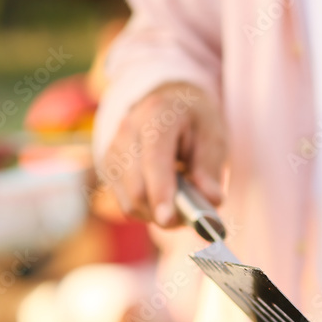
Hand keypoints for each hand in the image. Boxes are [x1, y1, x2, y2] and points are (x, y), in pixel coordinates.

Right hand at [103, 82, 225, 226]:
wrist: (168, 101)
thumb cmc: (194, 120)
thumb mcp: (213, 135)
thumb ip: (211, 169)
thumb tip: (211, 201)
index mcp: (158, 116)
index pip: (154, 159)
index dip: (160, 192)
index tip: (168, 220)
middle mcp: (127, 130)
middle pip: (136, 188)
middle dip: (164, 212)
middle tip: (191, 218)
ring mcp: (113, 149)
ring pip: (128, 200)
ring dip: (156, 214)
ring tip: (181, 203)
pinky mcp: (108, 166)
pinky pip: (124, 202)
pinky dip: (146, 210)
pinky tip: (164, 196)